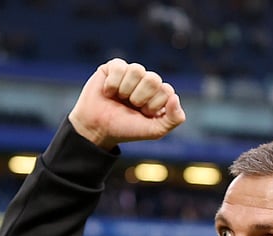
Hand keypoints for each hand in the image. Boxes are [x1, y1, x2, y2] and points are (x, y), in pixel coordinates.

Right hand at [67, 58, 186, 149]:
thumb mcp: (154, 131)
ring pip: (137, 69)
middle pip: (153, 79)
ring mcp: (130, 73)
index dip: (153, 105)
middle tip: (130, 106)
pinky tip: (108, 92)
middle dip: (140, 97)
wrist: (97, 129)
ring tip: (119, 98)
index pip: (166, 90)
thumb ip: (174, 119)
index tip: (142, 114)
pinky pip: (119, 66)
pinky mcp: (113, 67)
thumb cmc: (125, 129)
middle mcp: (146, 82)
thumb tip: (175, 97)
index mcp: (158, 95)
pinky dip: (112, 83)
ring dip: (126, 90)